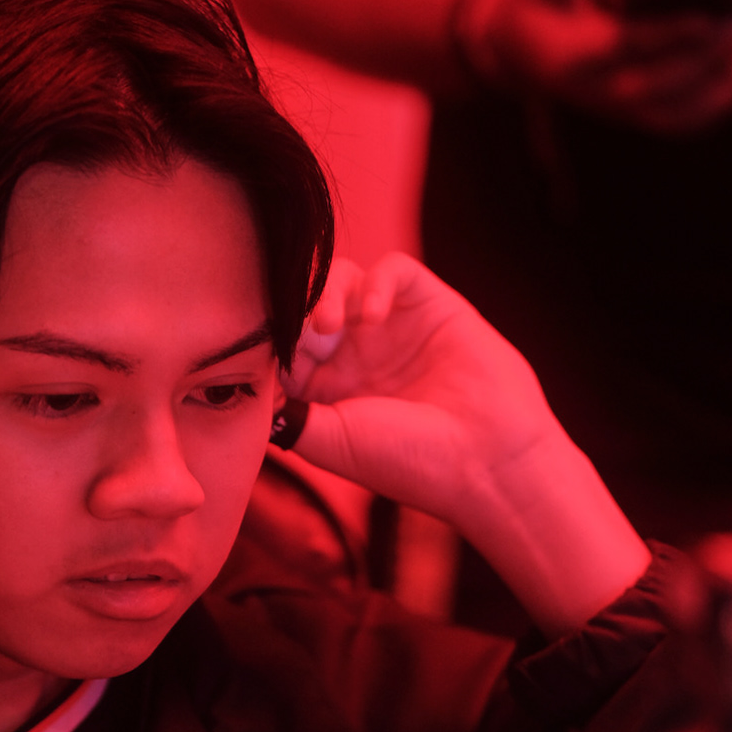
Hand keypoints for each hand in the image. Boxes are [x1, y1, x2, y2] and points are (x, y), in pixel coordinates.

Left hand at [288, 254, 648, 632]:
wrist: (485, 461)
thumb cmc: (409, 462)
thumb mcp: (327, 440)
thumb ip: (282, 410)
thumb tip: (247, 383)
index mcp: (325, 388)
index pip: (280, 344)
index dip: (268, 343)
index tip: (264, 358)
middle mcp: (354, 353)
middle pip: (305, 304)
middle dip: (294, 314)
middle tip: (302, 342)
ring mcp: (391, 327)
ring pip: (342, 279)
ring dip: (328, 294)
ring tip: (332, 327)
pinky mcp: (430, 304)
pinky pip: (392, 270)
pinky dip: (375, 283)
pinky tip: (372, 316)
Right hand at [455, 0, 731, 132]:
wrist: (519, 49)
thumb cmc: (533, 2)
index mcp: (568, 62)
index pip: (623, 52)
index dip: (669, 36)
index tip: (711, 13)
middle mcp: (598, 95)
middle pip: (664, 89)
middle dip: (712, 57)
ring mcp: (623, 110)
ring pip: (687, 112)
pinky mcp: (645, 111)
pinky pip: (696, 115)